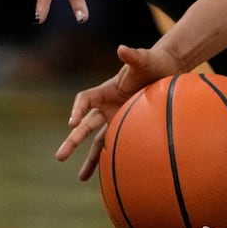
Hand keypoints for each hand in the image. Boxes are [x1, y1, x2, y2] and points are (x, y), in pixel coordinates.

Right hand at [56, 42, 182, 176]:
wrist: (167, 71)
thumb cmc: (153, 63)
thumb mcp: (144, 59)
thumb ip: (133, 56)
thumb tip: (122, 49)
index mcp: (106, 90)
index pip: (85, 99)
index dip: (77, 109)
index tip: (73, 121)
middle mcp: (107, 106)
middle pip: (85, 125)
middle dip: (72, 140)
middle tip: (60, 156)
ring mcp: (116, 119)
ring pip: (97, 141)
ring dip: (89, 159)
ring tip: (81, 178)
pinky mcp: (127, 128)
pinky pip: (114, 146)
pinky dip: (110, 159)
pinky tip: (106, 176)